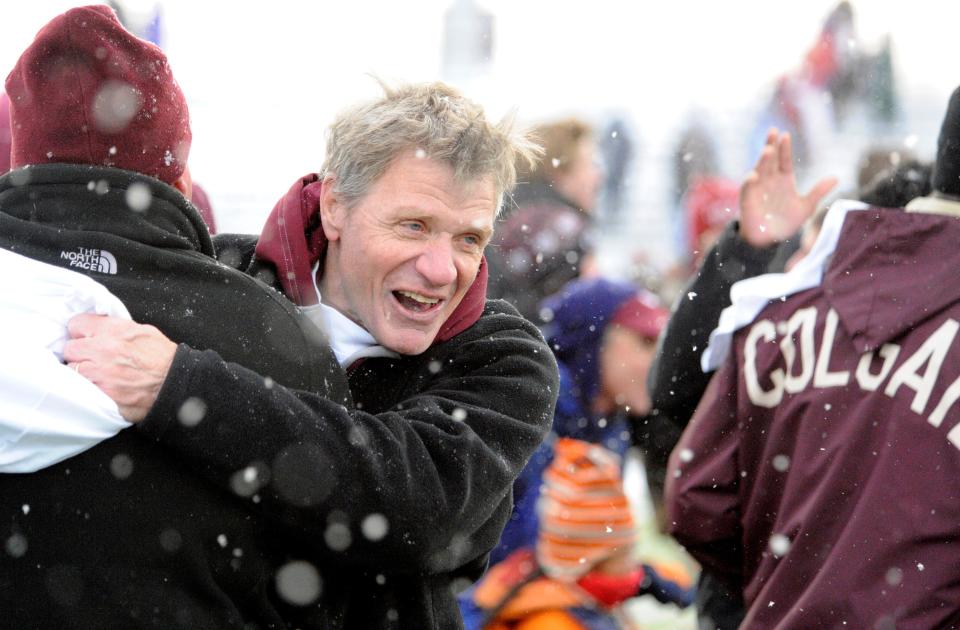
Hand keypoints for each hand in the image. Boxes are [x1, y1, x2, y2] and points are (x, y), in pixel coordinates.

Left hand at [64, 314, 176, 422]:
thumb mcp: (142, 331)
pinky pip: (80, 391)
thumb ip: (115, 327)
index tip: (86, 338)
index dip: (81, 332)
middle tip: (92, 359)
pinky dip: (88, 390)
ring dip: (82, 373)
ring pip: (72, 371)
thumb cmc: (163, 358)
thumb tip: (98, 327)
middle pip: (70, 349)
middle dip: (80, 354)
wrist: (176, 383)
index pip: (76, 324)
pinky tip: (101, 388)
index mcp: (113, 331)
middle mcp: (103, 350)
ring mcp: (100, 375)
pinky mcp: (102, 396)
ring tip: (98, 375)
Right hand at [739, 129, 836, 247]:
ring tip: (767, 150)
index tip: (785, 135)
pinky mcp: (748, 200)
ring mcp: (758, 188)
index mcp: (783, 179)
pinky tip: (754, 176)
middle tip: (772, 131)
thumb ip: (818, 192)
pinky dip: (750, 182)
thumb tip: (836, 178)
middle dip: (770, 145)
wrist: (770, 240)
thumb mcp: (806, 207)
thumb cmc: (786, 222)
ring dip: (762, 160)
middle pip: (770, 159)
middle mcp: (769, 180)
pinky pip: (748, 189)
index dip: (784, 148)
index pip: (783, 159)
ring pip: (759, 170)